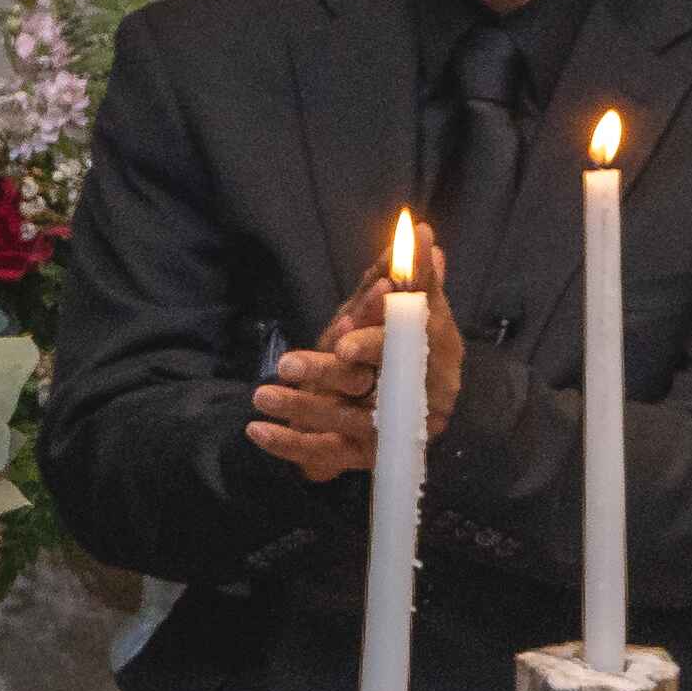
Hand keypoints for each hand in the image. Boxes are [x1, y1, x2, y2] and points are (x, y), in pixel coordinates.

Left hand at [247, 258, 463, 482]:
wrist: (390, 419)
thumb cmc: (394, 355)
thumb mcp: (400, 315)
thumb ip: (413, 280)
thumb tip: (421, 234)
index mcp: (434, 356)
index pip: (408, 345)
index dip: (377, 340)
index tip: (343, 338)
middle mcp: (419, 397)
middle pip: (375, 387)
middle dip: (332, 373)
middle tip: (288, 365)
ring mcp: (390, 430)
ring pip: (346, 420)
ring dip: (302, 408)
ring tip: (261, 394)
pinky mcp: (360, 457)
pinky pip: (323, 453)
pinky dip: (290, 444)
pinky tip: (257, 431)